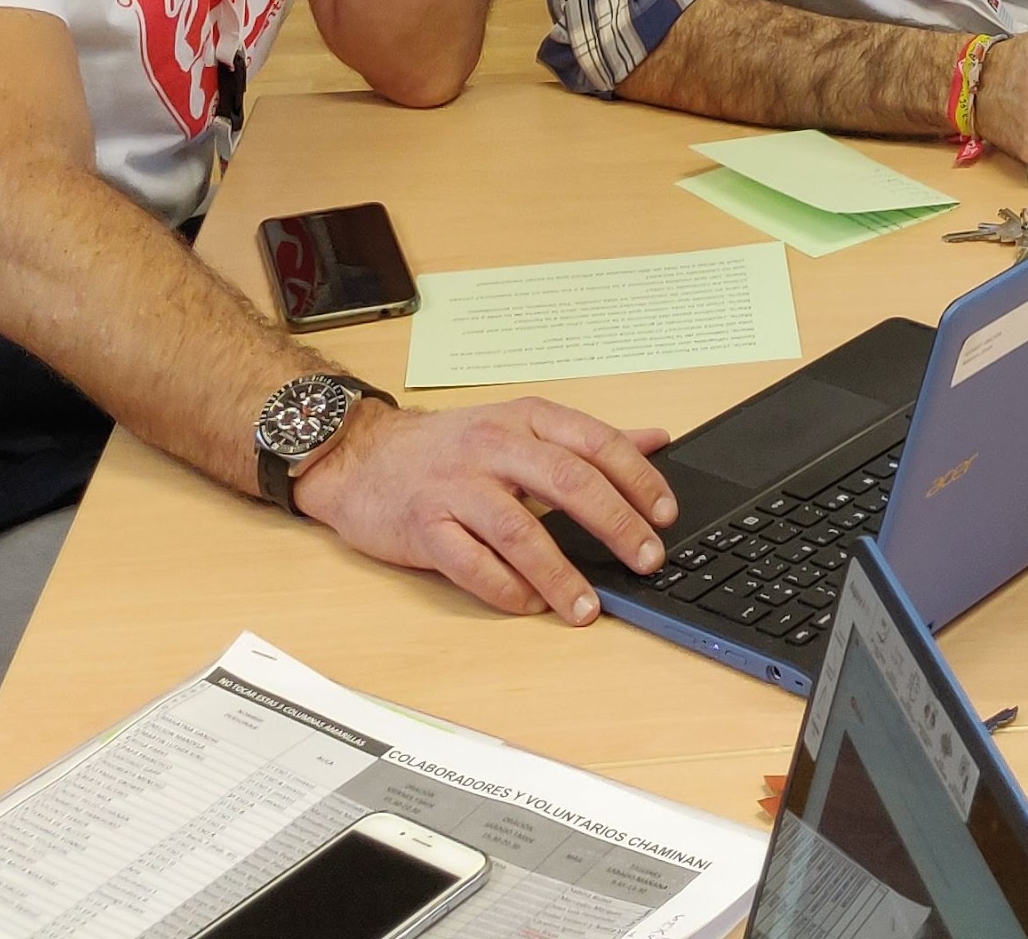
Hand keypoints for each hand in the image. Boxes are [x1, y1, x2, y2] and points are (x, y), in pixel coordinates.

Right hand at [290, 394, 678, 624]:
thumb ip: (586, 439)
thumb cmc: (449, 447)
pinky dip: (506, 590)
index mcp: (526, 420)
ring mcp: (456, 486)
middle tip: (647, 559)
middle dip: (615, 524)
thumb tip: (658, 441)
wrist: (361, 455)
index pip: (595, 443)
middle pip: (566, 481)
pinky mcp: (423, 525)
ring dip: (560, 574)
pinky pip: (470, 564)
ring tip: (588, 608)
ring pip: (519, 530)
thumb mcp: (520, 427)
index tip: (667, 515)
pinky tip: (531, 606)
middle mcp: (493, 447)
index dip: (638, 479)